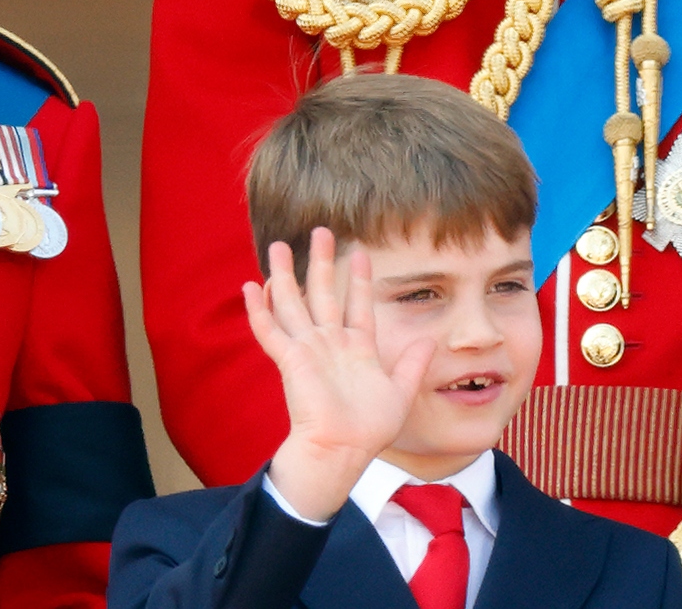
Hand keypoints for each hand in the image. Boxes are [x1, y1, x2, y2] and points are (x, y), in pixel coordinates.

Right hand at [243, 227, 431, 520]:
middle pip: (323, 294)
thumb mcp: (400, 391)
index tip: (361, 252)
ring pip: (293, 304)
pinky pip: (271, 331)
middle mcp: (330, 344)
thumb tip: (429, 340)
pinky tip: (251, 287)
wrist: (343, 451)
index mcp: (357, 349)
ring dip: (286, 275)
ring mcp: (309, 350)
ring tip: (280, 246)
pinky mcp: (292, 361)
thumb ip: (413, 364)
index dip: (358, 279)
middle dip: (322, 262)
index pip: (356, 304)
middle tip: (321, 231)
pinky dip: (260, 309)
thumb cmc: (368, 428)